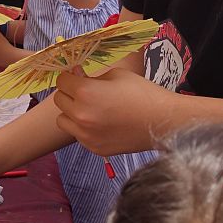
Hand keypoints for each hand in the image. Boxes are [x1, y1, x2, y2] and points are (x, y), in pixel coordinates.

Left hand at [52, 69, 172, 155]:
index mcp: (85, 92)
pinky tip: (101, 123)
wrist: (163, 121)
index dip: (70, 77)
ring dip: (71, 112)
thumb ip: (91, 76)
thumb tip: (76, 75)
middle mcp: (81, 115)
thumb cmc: (143, 93)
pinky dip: (83, 128)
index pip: (61, 81)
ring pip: (63, 119)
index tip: (78, 76)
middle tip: (86, 92)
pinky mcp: (93, 148)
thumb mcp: (116, 74)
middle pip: (59, 100)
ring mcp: (86, 135)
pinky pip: (77, 134)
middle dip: (70, 93)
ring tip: (91, 109)